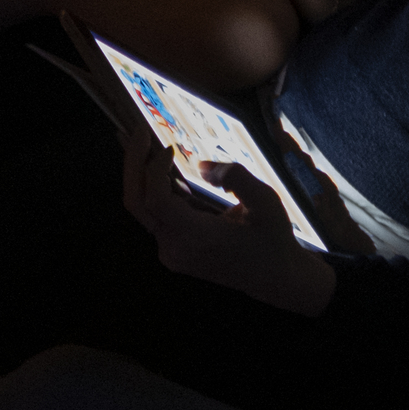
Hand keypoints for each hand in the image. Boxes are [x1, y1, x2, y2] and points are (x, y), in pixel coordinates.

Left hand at [120, 137, 334, 315]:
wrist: (275, 278)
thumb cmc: (274, 240)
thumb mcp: (266, 202)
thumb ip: (236, 177)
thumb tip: (201, 165)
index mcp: (197, 238)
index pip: (155, 200)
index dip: (154, 169)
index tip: (169, 146)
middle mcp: (176, 248)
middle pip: (137, 202)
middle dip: (133, 164)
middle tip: (137, 131)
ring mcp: (171, 252)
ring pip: (142, 208)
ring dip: (141, 174)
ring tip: (143, 142)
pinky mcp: (173, 250)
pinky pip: (154, 215)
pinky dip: (153, 187)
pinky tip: (160, 166)